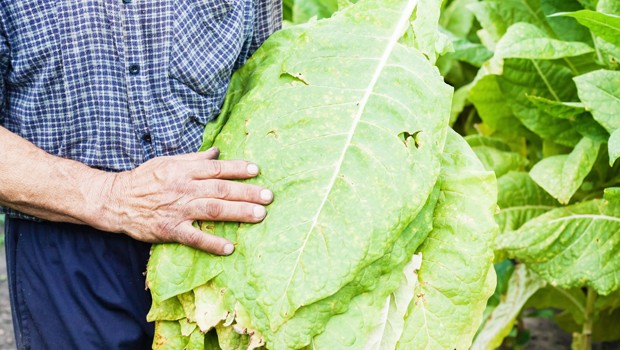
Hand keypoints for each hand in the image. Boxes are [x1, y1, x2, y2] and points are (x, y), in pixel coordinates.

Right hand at [98, 147, 272, 254]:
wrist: (114, 200)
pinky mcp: (169, 230)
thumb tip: (217, 152)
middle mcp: (183, 189)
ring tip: (259, 215)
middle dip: (246, 192)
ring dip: (238, 212)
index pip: (216, 169)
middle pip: (220, 189)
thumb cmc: (143, 179)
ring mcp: (177, 210)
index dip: (238, 169)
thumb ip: (194, 159)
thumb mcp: (167, 162)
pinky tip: (229, 248)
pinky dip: (212, 243)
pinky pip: (194, 238)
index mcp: (183, 171)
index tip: (257, 170)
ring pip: (212, 210)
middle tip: (268, 197)